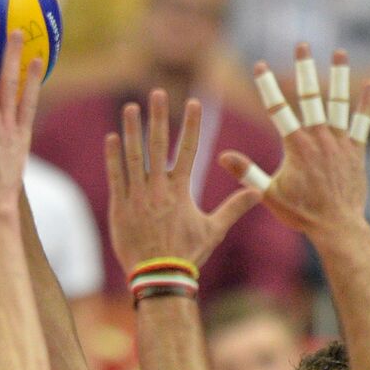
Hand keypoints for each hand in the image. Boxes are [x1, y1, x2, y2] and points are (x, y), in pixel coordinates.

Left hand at [105, 90, 260, 273]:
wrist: (159, 276)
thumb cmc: (187, 254)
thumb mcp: (214, 230)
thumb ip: (234, 208)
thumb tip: (258, 192)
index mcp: (181, 191)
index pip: (189, 150)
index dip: (192, 125)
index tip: (194, 103)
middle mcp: (159, 189)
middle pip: (159, 145)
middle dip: (158, 117)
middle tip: (157, 93)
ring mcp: (137, 197)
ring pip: (134, 156)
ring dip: (131, 130)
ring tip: (130, 107)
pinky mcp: (119, 207)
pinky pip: (115, 177)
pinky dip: (113, 157)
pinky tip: (111, 137)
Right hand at [218, 43, 369, 244]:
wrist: (337, 226)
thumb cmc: (301, 212)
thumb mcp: (268, 195)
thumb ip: (246, 172)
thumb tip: (221, 157)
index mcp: (296, 145)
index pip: (277, 109)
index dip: (267, 85)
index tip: (259, 64)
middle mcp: (319, 137)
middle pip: (310, 96)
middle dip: (304, 69)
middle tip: (301, 45)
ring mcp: (340, 142)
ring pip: (338, 102)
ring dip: (338, 76)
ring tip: (338, 53)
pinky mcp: (356, 151)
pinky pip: (361, 122)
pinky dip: (364, 103)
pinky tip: (368, 84)